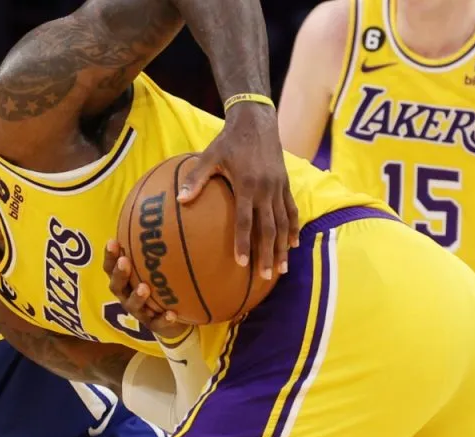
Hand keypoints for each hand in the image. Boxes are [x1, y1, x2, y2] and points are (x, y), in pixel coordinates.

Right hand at [103, 240, 188, 338]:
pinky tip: (172, 313)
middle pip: (116, 286)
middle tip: (125, 261)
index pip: (111, 266)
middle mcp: (127, 295)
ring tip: (145, 288)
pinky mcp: (155, 325)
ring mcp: (140, 312)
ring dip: (137, 297)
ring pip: (133, 306)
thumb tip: (175, 204)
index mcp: (125, 279)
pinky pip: (158, 324)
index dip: (110, 255)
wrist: (176, 315)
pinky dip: (164, 319)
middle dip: (119, 273)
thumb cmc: (163, 281)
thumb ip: (160, 242)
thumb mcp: (160, 262)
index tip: (113, 241)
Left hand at [180, 103, 299, 279]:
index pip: (246, 221)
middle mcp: (266, 189)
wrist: (256, 122)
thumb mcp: (209, 156)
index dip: (245, 243)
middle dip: (268, 254)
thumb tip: (180, 200)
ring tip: (282, 269)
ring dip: (283, 248)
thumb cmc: (228, 141)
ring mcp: (278, 188)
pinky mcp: (285, 184)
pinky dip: (294, 228)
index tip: (242, 264)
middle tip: (266, 276)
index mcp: (246, 185)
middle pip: (269, 228)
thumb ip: (196, 179)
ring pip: (284, 223)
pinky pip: (291, 210)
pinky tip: (294, 245)